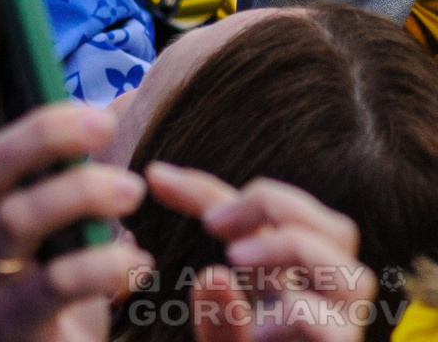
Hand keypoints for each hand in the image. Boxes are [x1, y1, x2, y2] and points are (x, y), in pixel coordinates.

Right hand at [0, 0, 153, 341]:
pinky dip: (100, 266)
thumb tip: (113, 104)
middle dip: (45, 132)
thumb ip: (63, 170)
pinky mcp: (5, 322)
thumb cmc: (47, 291)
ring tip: (128, 191)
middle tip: (103, 122)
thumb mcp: (49, 223)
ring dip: (78, 194)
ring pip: (14, 217)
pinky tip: (132, 262)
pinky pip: (50, 282)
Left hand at [141, 166, 368, 341]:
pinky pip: (330, 326)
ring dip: (290, 249)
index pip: (270, 212)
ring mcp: (336, 331)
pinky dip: (293, 313)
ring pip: (349, 271)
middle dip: (276, 207)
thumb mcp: (212, 316)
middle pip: (336, 227)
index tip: (155, 178)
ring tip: (232, 259)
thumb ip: (205, 281)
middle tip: (212, 225)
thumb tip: (171, 201)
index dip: (212, 188)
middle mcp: (321, 301)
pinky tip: (252, 326)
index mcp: (291, 279)